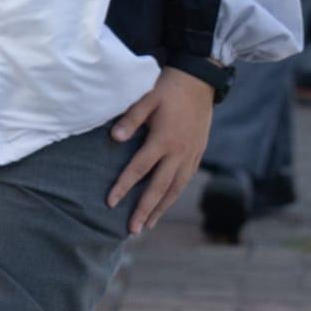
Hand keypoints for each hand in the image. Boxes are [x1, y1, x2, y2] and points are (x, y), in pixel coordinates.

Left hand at [108, 66, 216, 234]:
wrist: (199, 81)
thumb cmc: (167, 88)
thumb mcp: (146, 98)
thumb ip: (130, 119)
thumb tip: (114, 138)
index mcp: (163, 140)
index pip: (139, 169)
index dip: (123, 186)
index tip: (110, 202)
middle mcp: (179, 152)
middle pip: (159, 188)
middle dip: (145, 209)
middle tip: (133, 229)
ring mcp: (191, 155)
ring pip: (176, 188)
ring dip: (161, 208)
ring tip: (149, 225)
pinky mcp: (198, 153)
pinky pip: (185, 180)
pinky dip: (174, 195)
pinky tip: (166, 203)